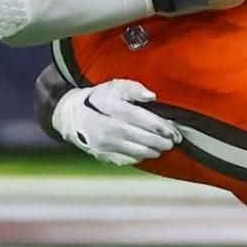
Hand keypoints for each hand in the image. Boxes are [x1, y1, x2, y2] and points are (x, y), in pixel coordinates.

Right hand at [51, 80, 182, 165]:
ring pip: (136, 151)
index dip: (161, 127)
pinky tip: (147, 152)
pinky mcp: (103, 155)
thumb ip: (134, 89)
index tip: (174, 131)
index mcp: (112, 109)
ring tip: (163, 147)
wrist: (72, 116)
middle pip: (142, 138)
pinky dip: (140, 157)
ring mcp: (105, 144)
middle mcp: (108, 128)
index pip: (142, 119)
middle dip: (161, 141)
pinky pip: (127, 159)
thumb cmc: (99, 99)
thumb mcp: (114, 87)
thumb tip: (152, 97)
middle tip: (173, 141)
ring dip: (154, 150)